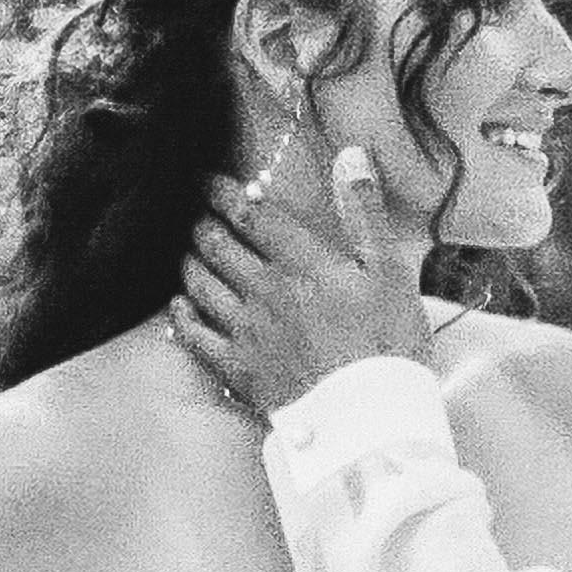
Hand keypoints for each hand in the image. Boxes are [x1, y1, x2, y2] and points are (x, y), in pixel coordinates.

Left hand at [171, 152, 428, 419]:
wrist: (371, 416)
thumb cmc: (388, 344)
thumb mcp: (390, 270)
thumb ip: (363, 211)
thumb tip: (350, 155)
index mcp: (301, 262)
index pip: (251, 214)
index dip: (224, 192)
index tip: (209, 180)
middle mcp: (264, 290)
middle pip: (217, 244)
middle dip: (204, 223)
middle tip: (200, 214)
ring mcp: (246, 330)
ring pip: (200, 283)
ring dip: (191, 261)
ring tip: (191, 251)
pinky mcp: (238, 368)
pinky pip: (195, 334)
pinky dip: (182, 314)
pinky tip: (180, 304)